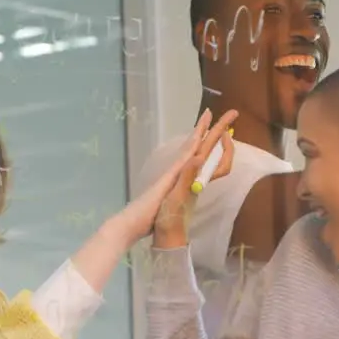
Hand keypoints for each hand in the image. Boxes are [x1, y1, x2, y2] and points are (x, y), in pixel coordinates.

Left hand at [112, 109, 236, 242]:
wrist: (129, 225)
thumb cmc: (149, 213)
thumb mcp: (170, 195)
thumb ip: (184, 177)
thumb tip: (199, 157)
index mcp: (175, 172)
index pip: (192, 147)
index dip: (201, 130)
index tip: (209, 113)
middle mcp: (173, 172)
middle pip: (190, 146)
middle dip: (202, 130)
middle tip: (210, 112)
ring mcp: (170, 179)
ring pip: (186, 155)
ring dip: (195, 141)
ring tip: (203, 132)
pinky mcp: (168, 188)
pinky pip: (182, 167)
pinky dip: (189, 158)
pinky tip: (190, 161)